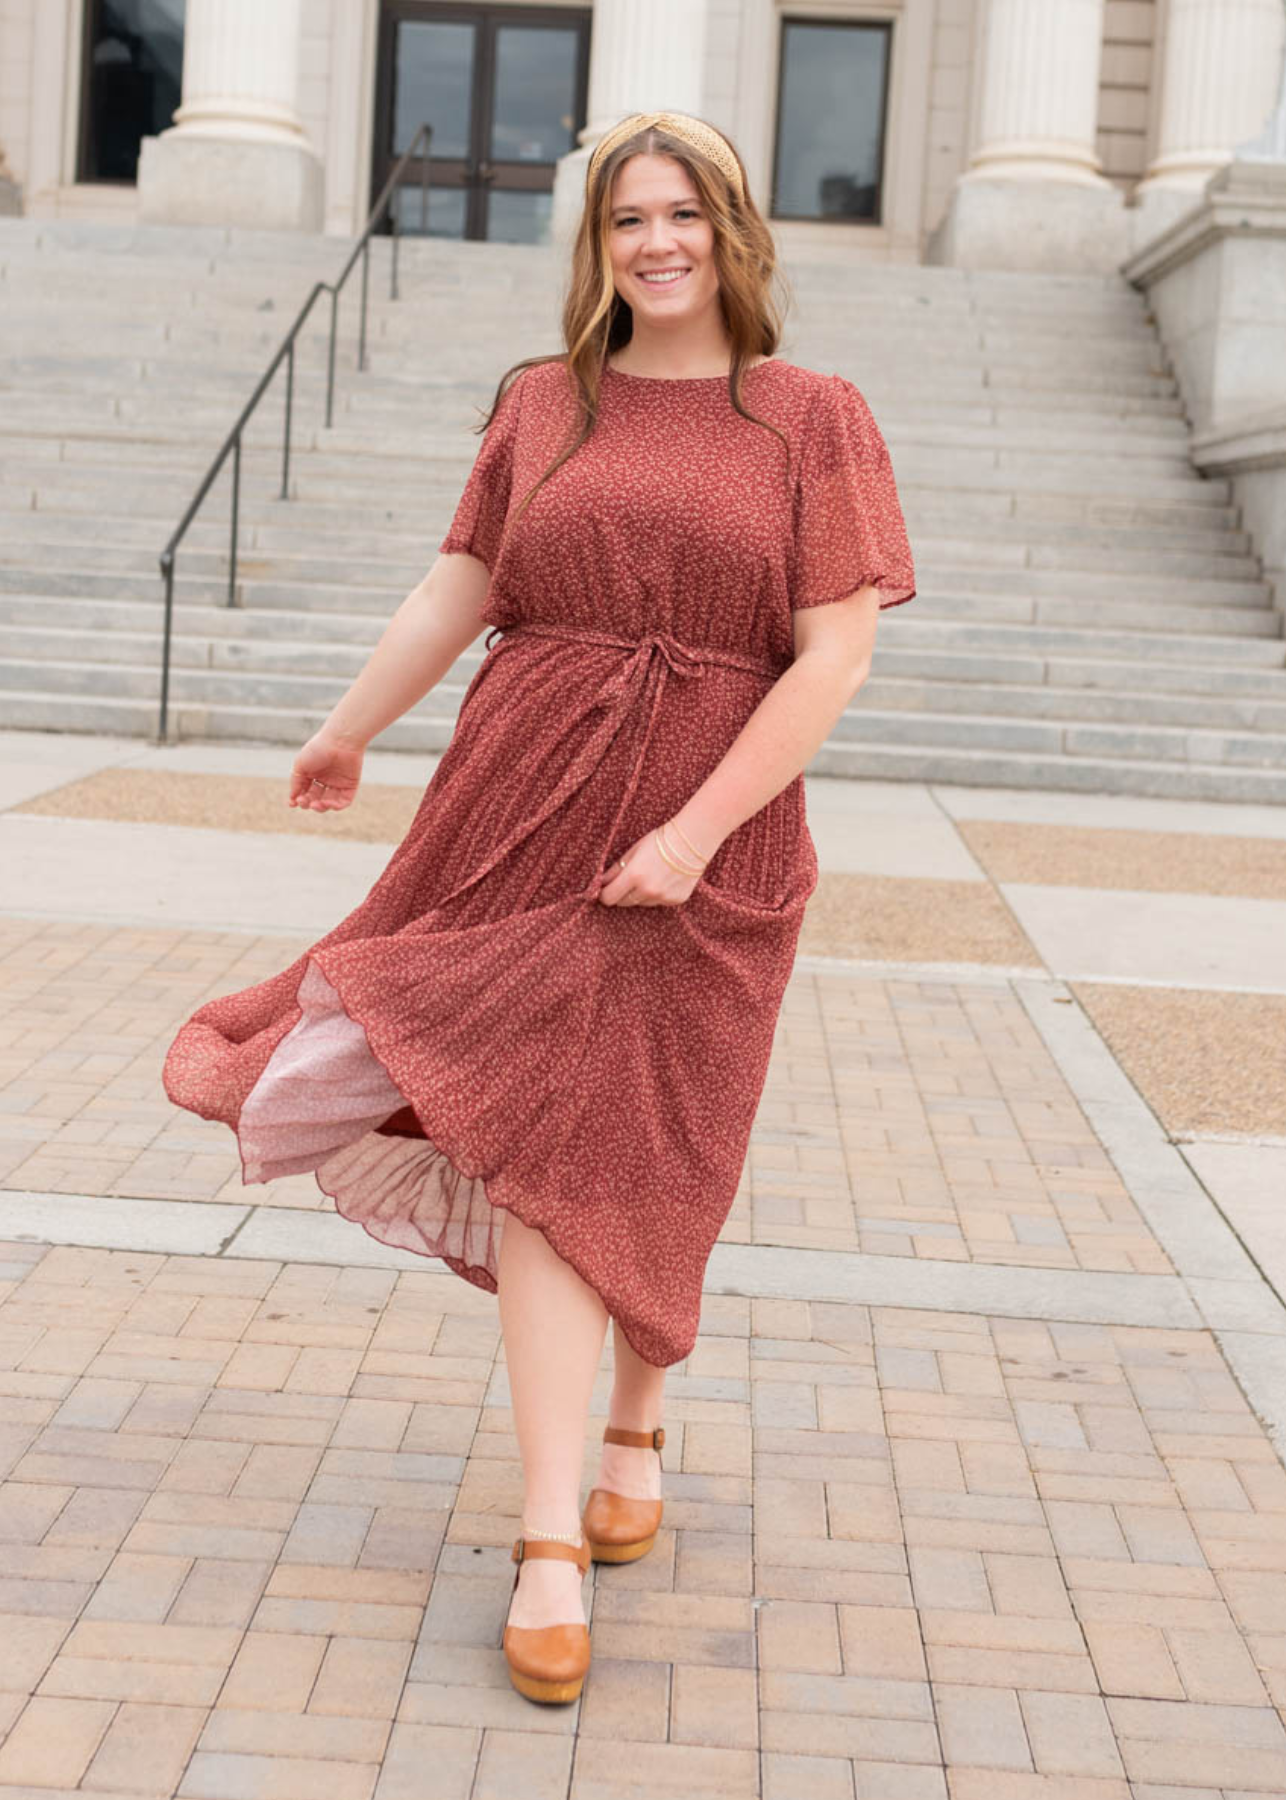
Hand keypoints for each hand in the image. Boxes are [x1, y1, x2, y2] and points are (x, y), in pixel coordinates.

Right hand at [288, 731, 364, 811]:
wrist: (340, 741)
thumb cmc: (318, 749)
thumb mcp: (300, 765)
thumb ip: (296, 782)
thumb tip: (292, 798)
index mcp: (313, 773)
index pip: (304, 791)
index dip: (298, 799)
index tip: (292, 804)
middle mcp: (325, 779)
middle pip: (315, 798)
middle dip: (308, 803)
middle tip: (305, 802)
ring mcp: (338, 783)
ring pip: (329, 802)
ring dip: (321, 807)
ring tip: (316, 804)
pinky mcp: (350, 785)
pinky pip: (344, 801)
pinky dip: (336, 806)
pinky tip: (328, 804)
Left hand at [596, 821, 710, 906]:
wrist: (693, 840)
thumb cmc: (660, 840)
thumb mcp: (633, 851)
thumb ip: (616, 869)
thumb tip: (602, 882)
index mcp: (634, 875)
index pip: (609, 897)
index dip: (604, 894)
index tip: (604, 889)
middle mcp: (648, 890)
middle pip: (623, 902)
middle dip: (621, 893)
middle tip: (627, 880)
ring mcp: (663, 897)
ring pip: (641, 902)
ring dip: (639, 893)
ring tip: (650, 875)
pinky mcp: (675, 900)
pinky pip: (658, 902)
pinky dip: (657, 894)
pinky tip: (664, 878)